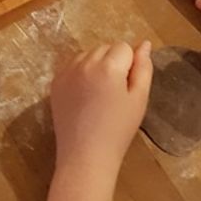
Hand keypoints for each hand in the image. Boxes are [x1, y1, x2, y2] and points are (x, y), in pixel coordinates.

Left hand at [51, 41, 151, 173]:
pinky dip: (81, 73)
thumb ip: (143, 68)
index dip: (129, 67)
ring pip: (89, 54)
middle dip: (113, 63)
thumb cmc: (118, 130)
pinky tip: (84, 96)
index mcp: (109, 65)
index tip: (126, 89)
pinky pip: (73, 65)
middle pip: (106, 48)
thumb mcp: (139, 99)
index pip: (124, 47)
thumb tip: (145, 44)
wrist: (85, 156)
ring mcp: (67, 70)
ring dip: (96, 66)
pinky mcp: (56, 80)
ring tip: (98, 95)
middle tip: (114, 93)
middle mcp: (86, 62)